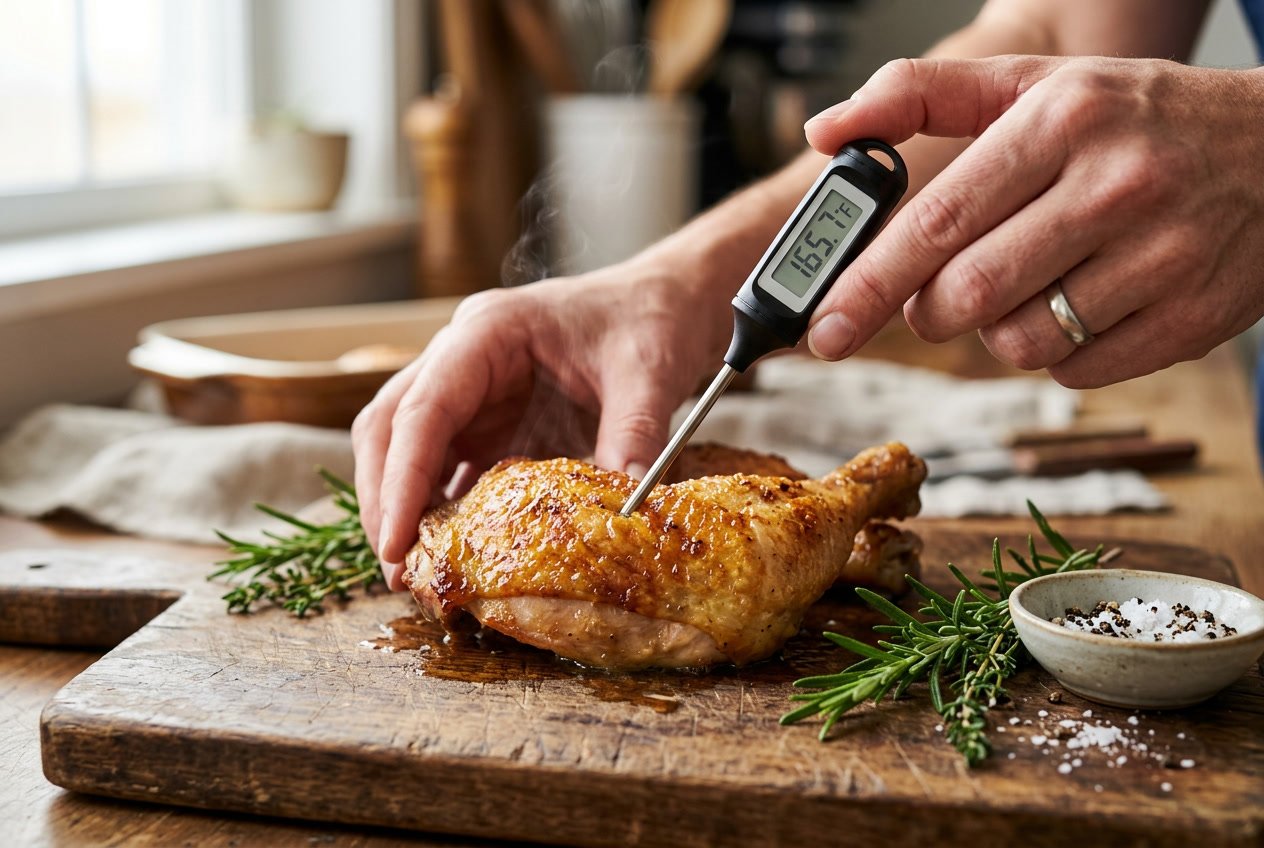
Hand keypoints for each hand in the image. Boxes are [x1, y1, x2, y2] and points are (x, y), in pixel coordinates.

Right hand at [352, 266, 724, 588]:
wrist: (665, 302)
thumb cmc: (647, 319)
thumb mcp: (648, 373)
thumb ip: (635, 436)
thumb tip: (630, 508)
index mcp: (488, 332)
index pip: (423, 408)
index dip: (402, 477)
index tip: (396, 540)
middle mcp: (462, 357)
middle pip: (390, 427)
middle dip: (385, 498)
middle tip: (399, 568)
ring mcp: (472, 391)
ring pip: (406, 448)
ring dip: (403, 508)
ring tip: (417, 574)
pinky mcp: (489, 422)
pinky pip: (448, 467)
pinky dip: (442, 509)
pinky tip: (454, 555)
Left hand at [802, 56, 1263, 386]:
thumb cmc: (1133, 119)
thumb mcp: (1034, 83)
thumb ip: (920, 96)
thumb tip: (824, 131)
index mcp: (1061, 121)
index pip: (936, 222)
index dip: (867, 284)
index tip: (822, 328)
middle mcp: (1114, 186)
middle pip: (966, 297)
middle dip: (930, 309)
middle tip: (942, 289)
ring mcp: (1162, 257)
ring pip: (1015, 342)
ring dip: (998, 327)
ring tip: (1036, 277)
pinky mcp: (1191, 319)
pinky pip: (1073, 371)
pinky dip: (1058, 349)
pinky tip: (1087, 300)